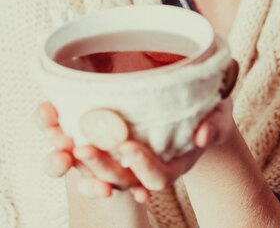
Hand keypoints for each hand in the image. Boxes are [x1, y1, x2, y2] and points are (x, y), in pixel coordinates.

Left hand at [34, 59, 238, 202]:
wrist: (200, 108)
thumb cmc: (212, 110)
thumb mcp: (219, 114)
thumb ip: (215, 125)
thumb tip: (202, 136)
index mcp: (173, 166)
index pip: (157, 176)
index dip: (142, 165)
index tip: (129, 146)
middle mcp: (146, 168)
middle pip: (121, 176)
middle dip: (101, 165)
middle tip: (83, 146)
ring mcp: (128, 159)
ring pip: (99, 167)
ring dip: (78, 158)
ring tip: (60, 140)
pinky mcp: (113, 144)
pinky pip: (90, 150)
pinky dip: (70, 144)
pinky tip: (54, 129)